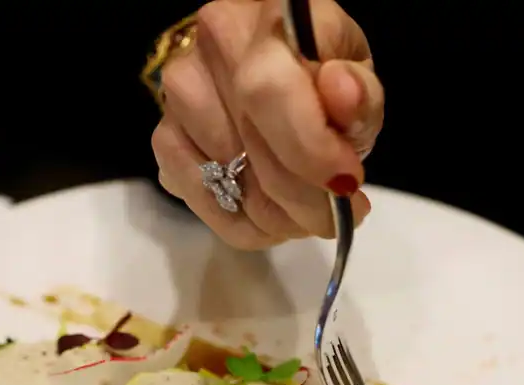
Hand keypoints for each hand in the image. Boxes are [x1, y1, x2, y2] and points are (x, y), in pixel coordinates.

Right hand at [152, 0, 382, 249]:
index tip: (346, 182)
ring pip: (230, 183)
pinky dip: (246, 225)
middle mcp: (210, 46)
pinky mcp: (164, 139)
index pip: (271, 90)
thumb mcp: (356, 79)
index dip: (309, 147)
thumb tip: (342, 92)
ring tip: (308, 211)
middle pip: (252, 146)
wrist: (274, 78)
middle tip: (339, 213)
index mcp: (265, 17)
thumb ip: (359, 93)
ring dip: (279, 217)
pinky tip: (273, 216)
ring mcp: (177, 96)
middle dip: (305, 198)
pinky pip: (205, 203)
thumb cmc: (321, 78)